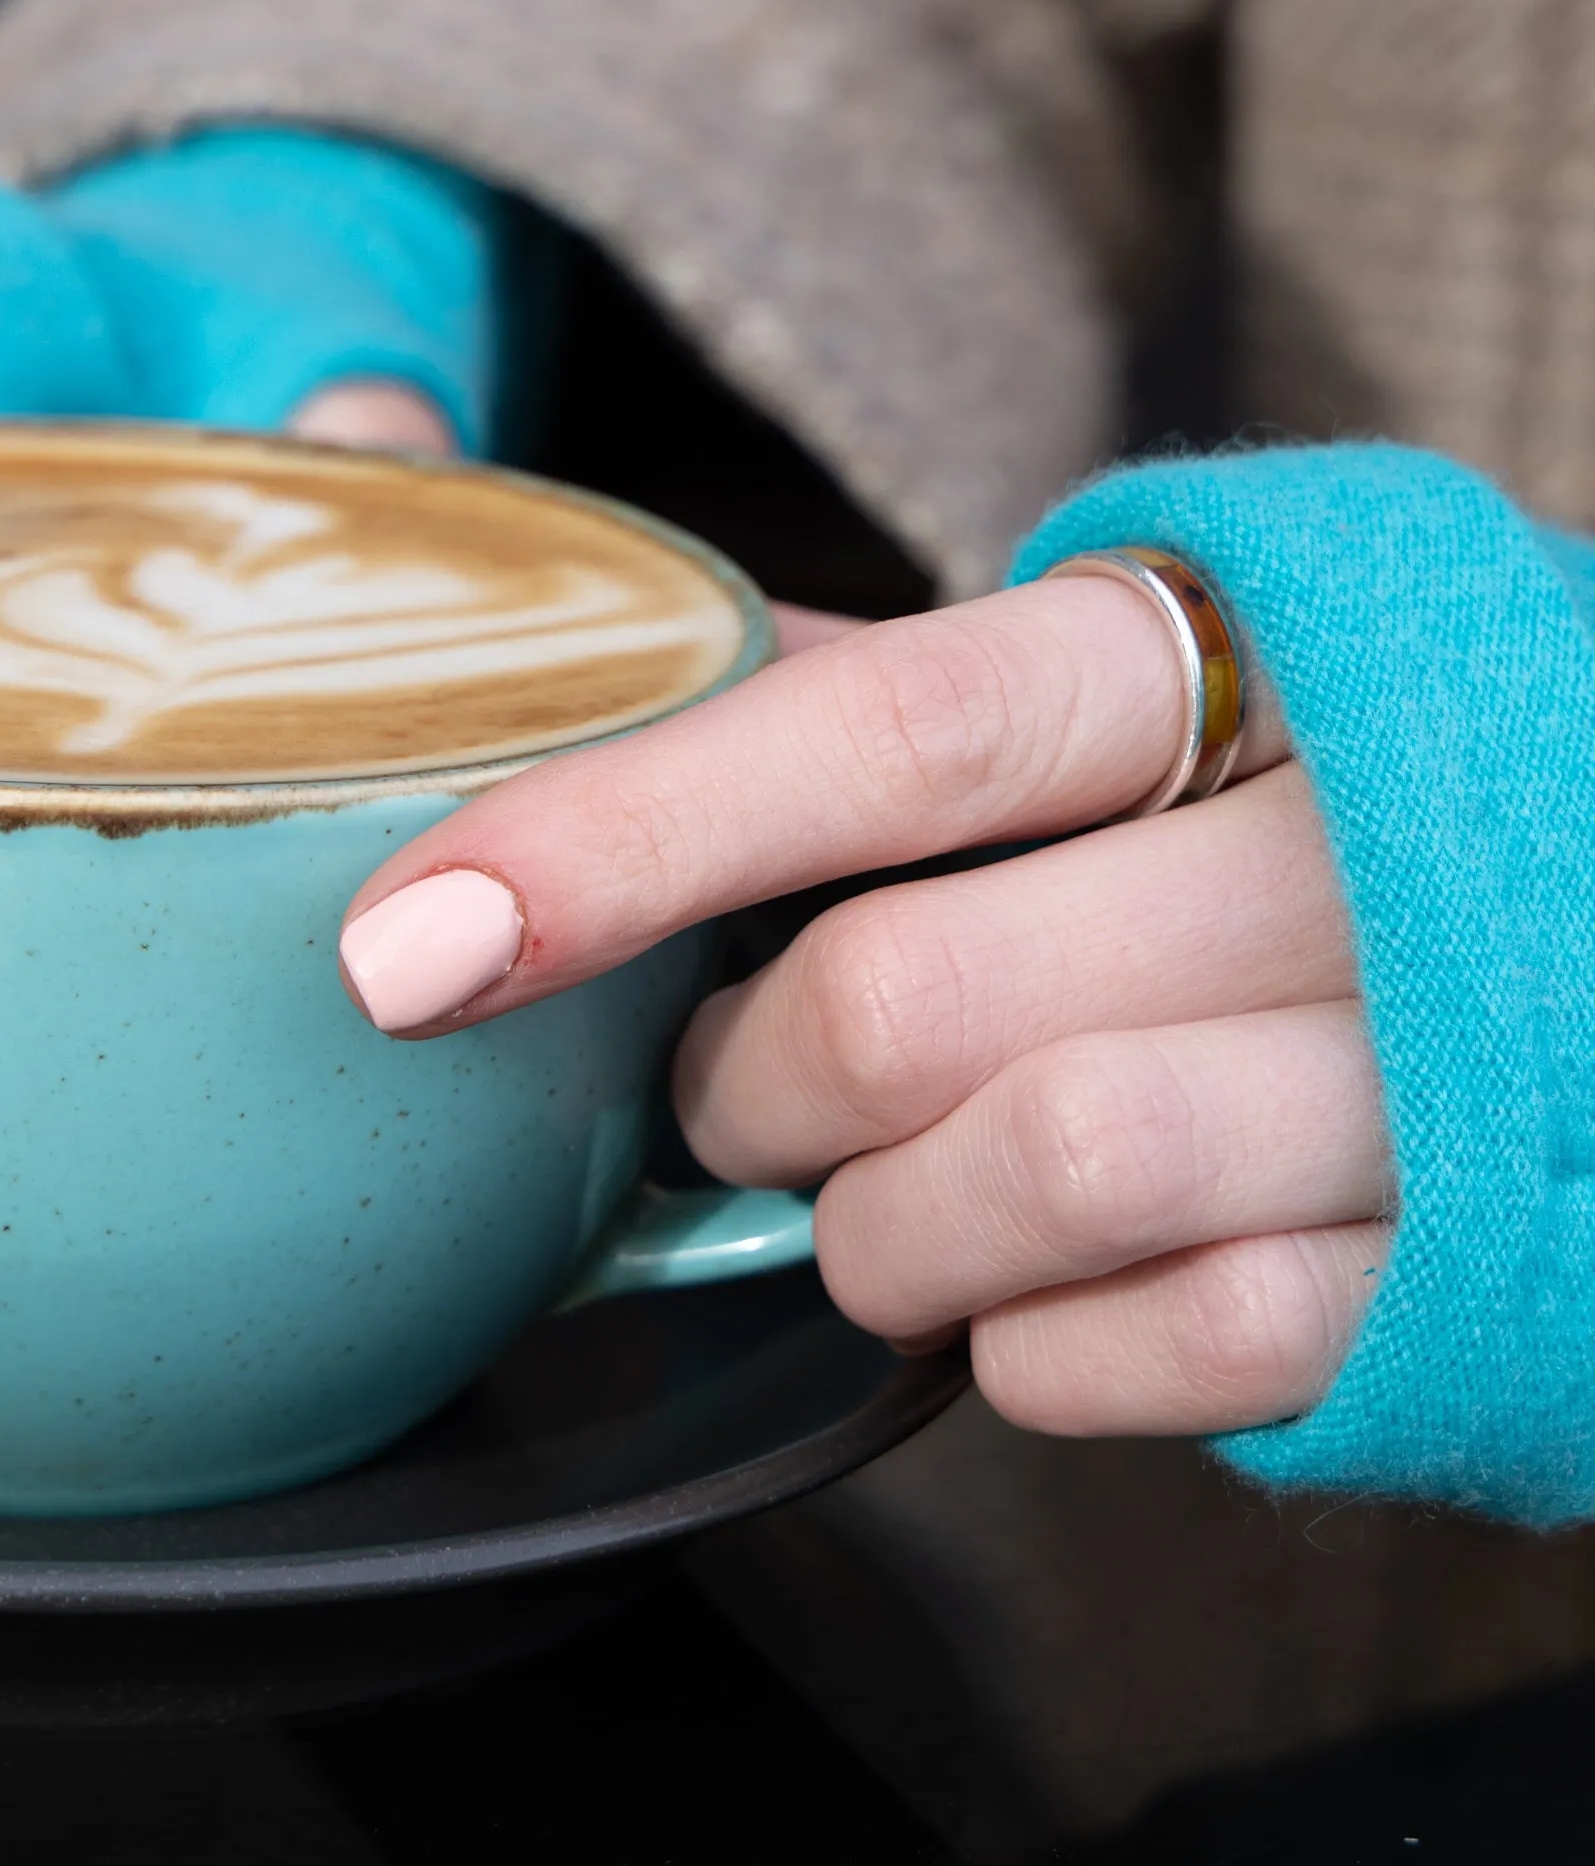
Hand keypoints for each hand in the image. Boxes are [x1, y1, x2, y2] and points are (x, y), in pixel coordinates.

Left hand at [334, 576, 1390, 1437]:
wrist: (1566, 886)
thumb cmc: (1216, 782)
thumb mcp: (1042, 678)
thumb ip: (786, 672)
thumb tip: (403, 529)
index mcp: (1196, 652)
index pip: (880, 737)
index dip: (622, 842)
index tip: (410, 944)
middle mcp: (1330, 841)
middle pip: (900, 1003)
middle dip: (743, 1082)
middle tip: (731, 1079)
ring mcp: (1419, 1058)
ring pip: (1034, 1182)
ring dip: (876, 1227)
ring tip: (875, 1190)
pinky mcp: (1459, 1258)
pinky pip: (1173, 1352)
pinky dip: (1031, 1344)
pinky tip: (1025, 1278)